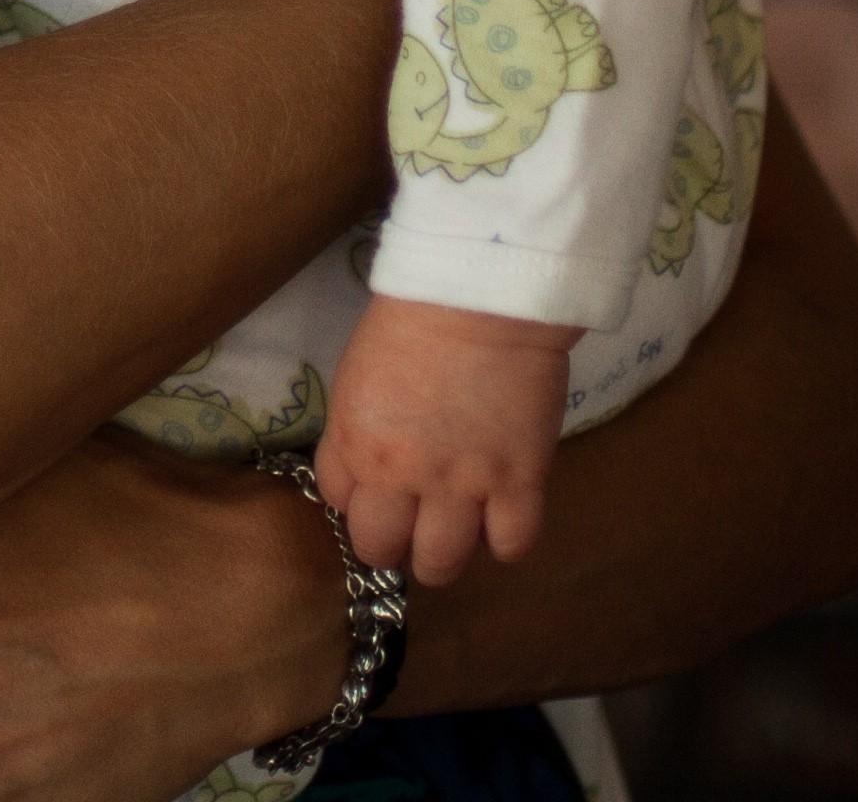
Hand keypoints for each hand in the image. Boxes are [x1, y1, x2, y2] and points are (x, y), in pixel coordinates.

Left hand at [315, 298, 572, 584]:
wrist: (481, 295)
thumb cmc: (413, 317)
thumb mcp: (356, 374)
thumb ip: (355, 428)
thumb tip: (362, 466)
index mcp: (354, 443)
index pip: (339, 504)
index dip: (358, 502)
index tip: (376, 493)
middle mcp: (401, 476)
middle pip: (382, 548)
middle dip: (392, 543)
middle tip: (412, 526)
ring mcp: (462, 484)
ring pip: (443, 563)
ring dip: (444, 556)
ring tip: (456, 535)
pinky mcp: (519, 481)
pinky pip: (512, 544)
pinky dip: (507, 541)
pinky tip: (504, 519)